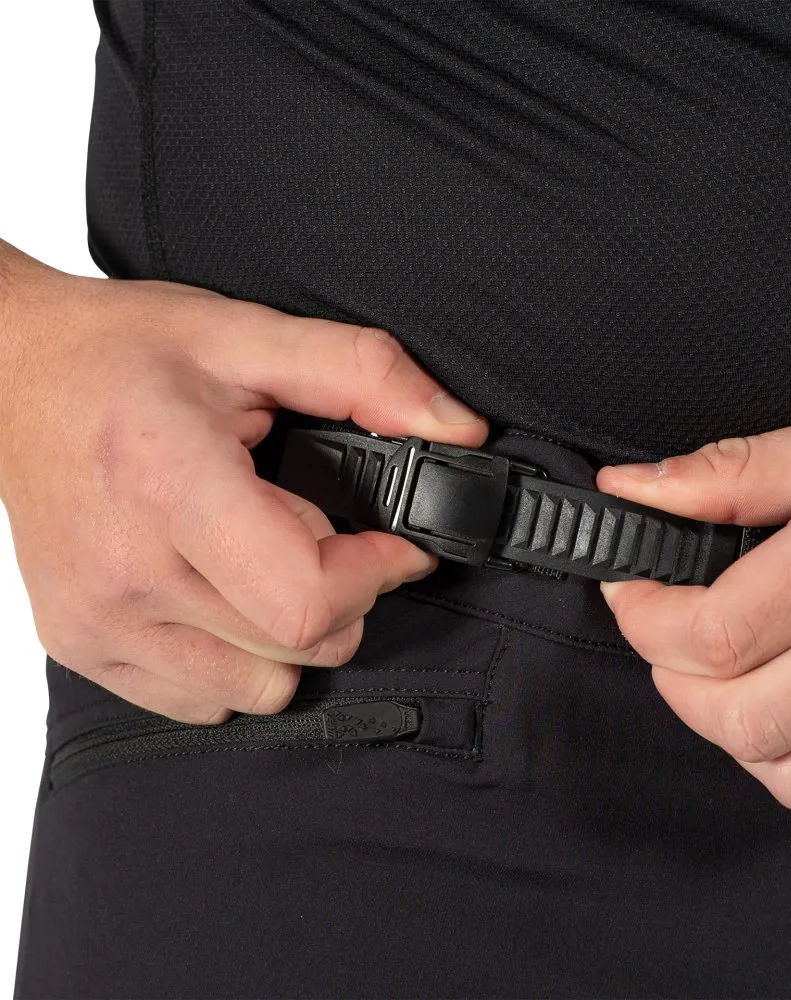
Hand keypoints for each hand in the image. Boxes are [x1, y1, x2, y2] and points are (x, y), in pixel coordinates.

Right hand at [0, 242, 486, 722]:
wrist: (6, 375)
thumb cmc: (118, 354)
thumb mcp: (248, 336)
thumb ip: (366, 376)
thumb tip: (459, 433)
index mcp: (169, 487)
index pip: (308, 599)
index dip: (378, 573)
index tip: (392, 541)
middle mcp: (126, 571)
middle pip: (299, 648)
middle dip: (345, 596)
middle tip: (320, 533)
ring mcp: (97, 620)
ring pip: (260, 687)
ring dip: (292, 632)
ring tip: (263, 558)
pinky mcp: (83, 645)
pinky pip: (202, 698)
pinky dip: (237, 657)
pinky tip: (220, 589)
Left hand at [597, 369, 790, 810]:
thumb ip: (736, 471)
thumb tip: (634, 489)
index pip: (726, 627)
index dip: (648, 620)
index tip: (631, 588)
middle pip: (749, 716)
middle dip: (672, 681)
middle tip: (663, 631)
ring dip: (724, 730)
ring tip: (714, 670)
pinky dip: (785, 759)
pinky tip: (777, 702)